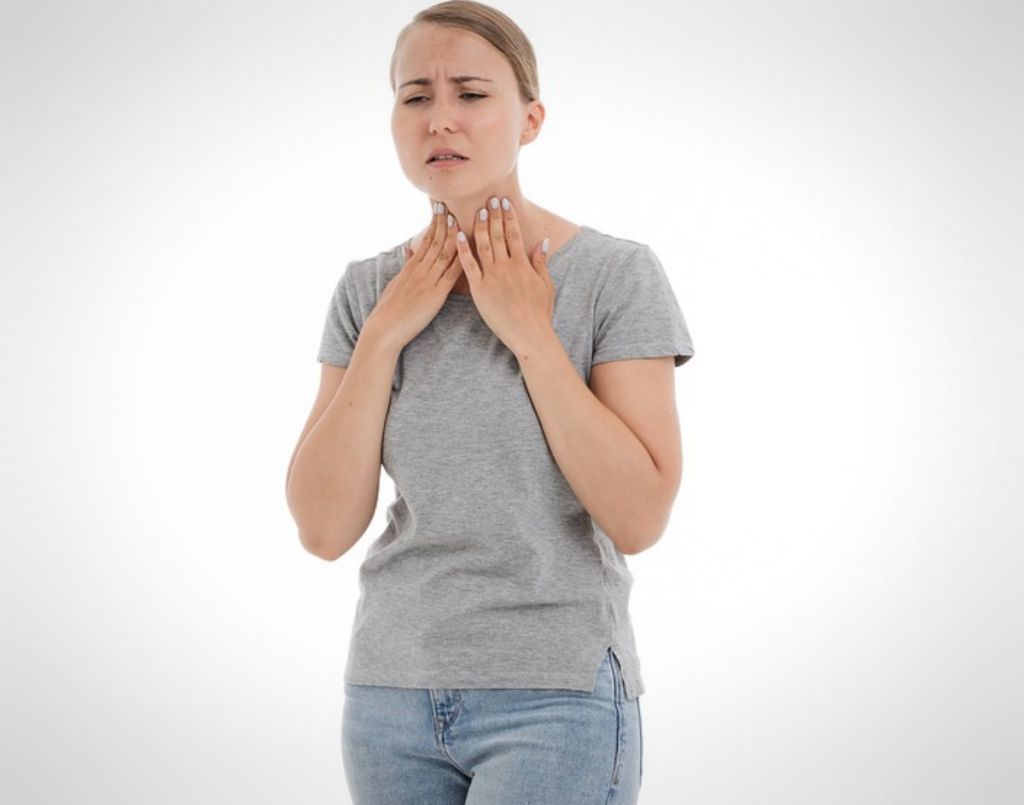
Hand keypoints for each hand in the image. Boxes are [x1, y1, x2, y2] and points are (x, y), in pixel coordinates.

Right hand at [363, 200, 463, 351]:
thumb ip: (406, 265)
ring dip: (453, 234)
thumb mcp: (397, 283)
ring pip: (443, 252)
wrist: (385, 327)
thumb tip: (409, 251)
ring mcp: (428, 280)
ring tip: (460, 217)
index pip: (426, 239)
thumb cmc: (390, 308)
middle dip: (445, 221)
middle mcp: (420, 270)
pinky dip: (459, 259)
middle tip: (453, 203)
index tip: (441, 207)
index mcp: (412, 267)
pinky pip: (450, 274)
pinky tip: (468, 249)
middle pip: (436, 240)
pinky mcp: (436, 294)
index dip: (435, 222)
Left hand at [454, 196, 553, 355]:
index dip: (508, 216)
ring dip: (479, 226)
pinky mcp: (479, 289)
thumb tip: (542, 242)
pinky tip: (456, 235)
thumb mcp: (546, 285)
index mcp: (522, 263)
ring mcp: (491, 277)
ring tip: (477, 211)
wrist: (529, 334)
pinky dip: (462, 249)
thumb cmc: (539, 313)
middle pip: (498, 234)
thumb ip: (541, 262)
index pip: (514, 234)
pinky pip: (468, 265)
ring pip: (483, 245)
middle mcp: (506, 266)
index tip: (504, 203)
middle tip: (489, 199)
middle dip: (493, 215)